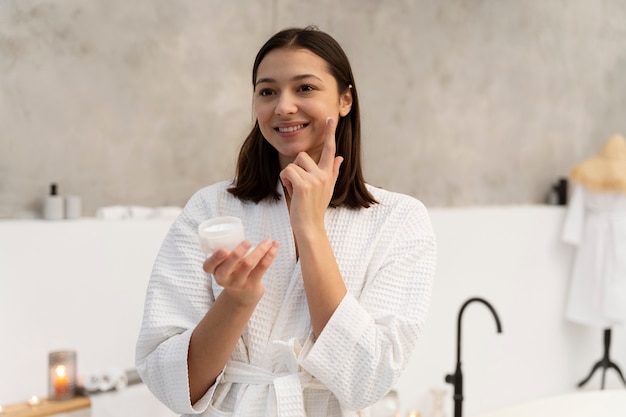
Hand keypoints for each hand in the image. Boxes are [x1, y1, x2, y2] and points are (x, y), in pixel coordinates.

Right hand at [202, 239, 279, 306]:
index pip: (208, 266)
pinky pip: (262, 268)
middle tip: (247, 241)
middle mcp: (224, 279)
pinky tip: (275, 246)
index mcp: (214, 271)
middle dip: (237, 253)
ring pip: (248, 265)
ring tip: (267, 241)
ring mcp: (238, 283)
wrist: (242, 297)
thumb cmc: (233, 272)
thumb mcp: (225, 265)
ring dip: (259, 250)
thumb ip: (228, 253)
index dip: (215, 258)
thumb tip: (240, 231)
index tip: (224, 249)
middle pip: (227, 267)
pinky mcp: (252, 285)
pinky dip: (269, 255)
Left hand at [279, 117, 343, 232]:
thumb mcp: (327, 188)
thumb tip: (341, 157)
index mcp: (328, 173)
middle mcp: (323, 174)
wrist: (310, 227)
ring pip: (293, 164)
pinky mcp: (303, 185)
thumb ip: (334, 171)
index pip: (331, 149)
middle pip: (302, 156)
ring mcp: (315, 179)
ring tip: (296, 190)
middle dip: (295, 169)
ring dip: (289, 176)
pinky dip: (285, 181)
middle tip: (298, 186)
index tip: (330, 118)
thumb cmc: (315, 208)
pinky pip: (287, 171)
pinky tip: (291, 191)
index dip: (330, 132)